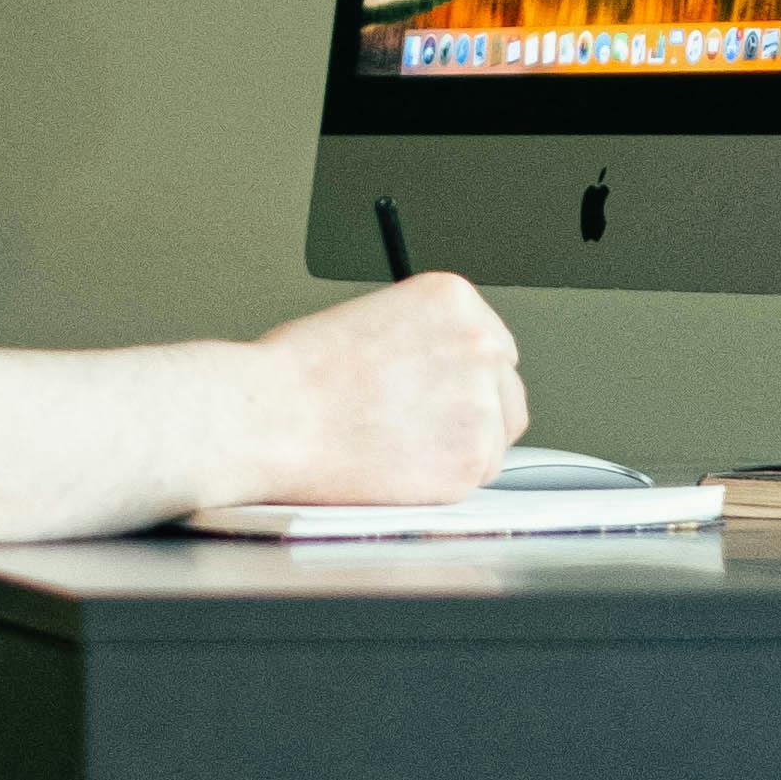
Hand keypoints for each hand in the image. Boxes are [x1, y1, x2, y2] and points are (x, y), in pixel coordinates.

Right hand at [228, 274, 526, 508]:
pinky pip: (480, 475)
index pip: (492, 342)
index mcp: (454, 300)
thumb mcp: (368, 318)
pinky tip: (404, 468)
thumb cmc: (297, 372)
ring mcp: (481, 402)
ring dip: (462, 446)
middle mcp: (479, 344)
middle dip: (473, 410)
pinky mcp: (471, 458)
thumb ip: (422, 340)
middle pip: (506, 388)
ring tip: (403, 448)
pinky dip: (448, 480)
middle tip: (425, 428)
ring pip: (497, 436)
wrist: (274, 417)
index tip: (442, 391)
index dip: (466, 373)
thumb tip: (435, 372)